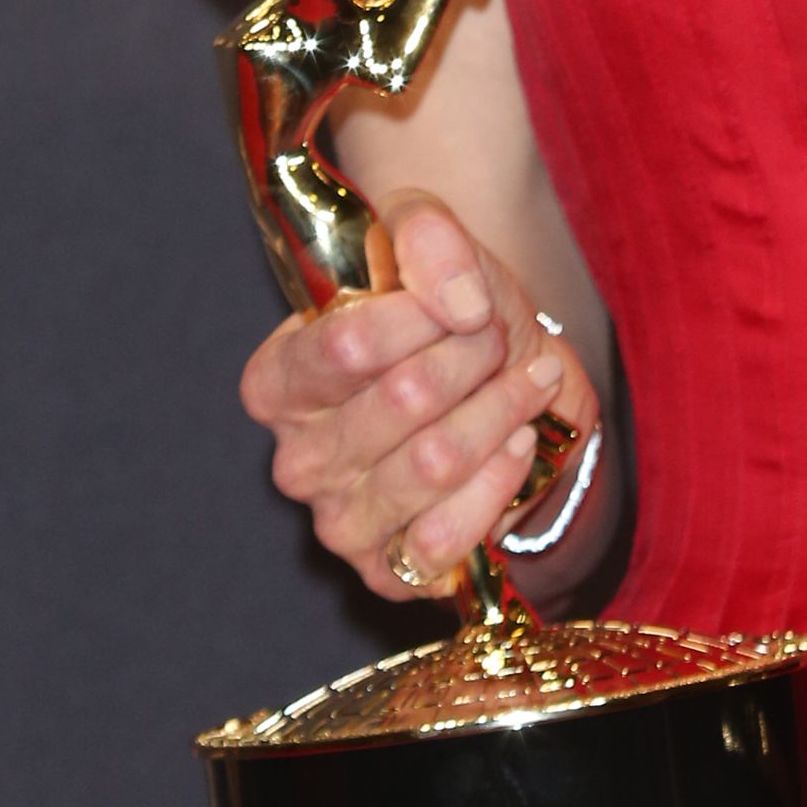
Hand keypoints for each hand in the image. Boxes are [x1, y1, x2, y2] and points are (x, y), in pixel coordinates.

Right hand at [240, 191, 600, 601]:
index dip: (423, 314)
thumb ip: (425, 235)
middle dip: (474, 356)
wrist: (505, 383)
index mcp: (279, 379)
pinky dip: (501, 479)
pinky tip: (518, 442)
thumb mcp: (428, 238)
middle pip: (403, 399)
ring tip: (528, 381)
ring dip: (502, 409)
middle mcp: (296, 459)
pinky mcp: (391, 571)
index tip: (466, 299)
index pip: (345, 346)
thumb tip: (459, 303)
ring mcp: (339, 522)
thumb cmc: (447, 312)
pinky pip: (449, 534)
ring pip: (437, 460)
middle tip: (500, 338)